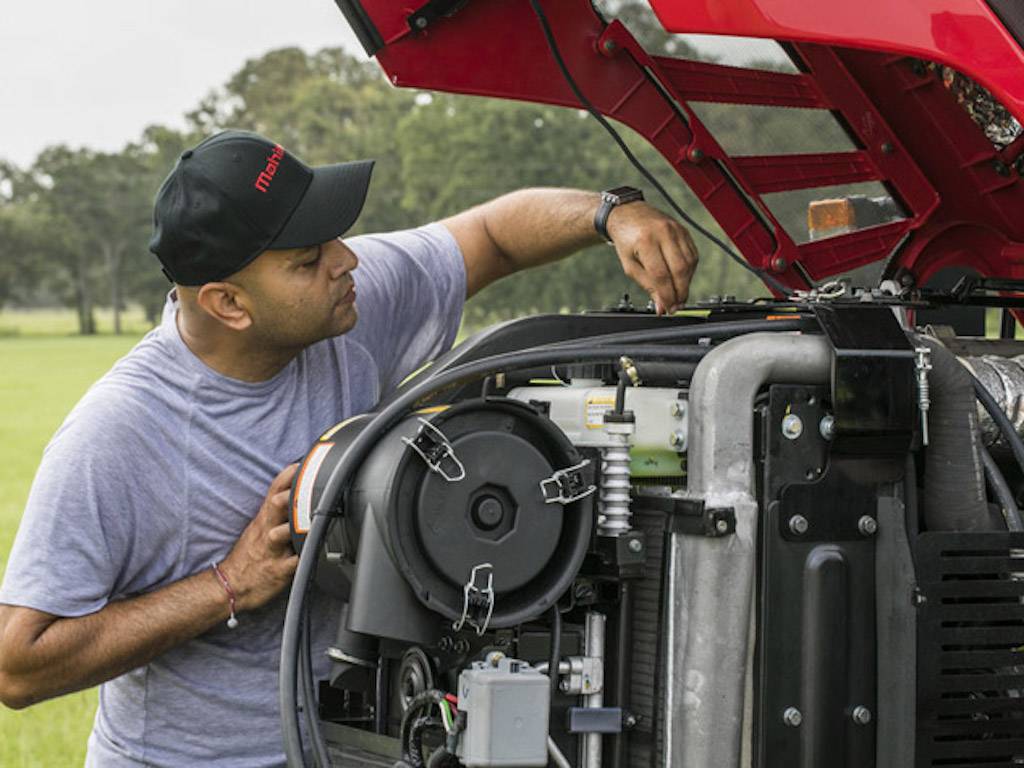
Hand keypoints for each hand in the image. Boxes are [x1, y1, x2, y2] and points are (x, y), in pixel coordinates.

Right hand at [220, 464, 299, 611]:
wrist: (231, 585)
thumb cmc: (250, 553)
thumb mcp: (260, 526)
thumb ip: (277, 509)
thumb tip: (296, 490)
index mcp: (264, 518)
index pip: (275, 489)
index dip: (289, 475)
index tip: (304, 463)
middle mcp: (267, 530)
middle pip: (277, 505)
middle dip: (290, 495)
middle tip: (308, 486)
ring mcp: (272, 550)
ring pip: (282, 533)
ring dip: (296, 526)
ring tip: (312, 521)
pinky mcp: (278, 571)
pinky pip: (293, 564)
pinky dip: (304, 558)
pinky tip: (316, 553)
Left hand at [606, 202, 698, 313]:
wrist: (628, 213)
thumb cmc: (626, 239)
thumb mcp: (629, 265)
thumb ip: (647, 285)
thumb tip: (662, 305)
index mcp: (646, 241)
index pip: (661, 274)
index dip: (666, 295)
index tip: (667, 309)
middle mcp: (664, 232)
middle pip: (679, 269)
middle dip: (680, 292)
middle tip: (676, 306)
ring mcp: (676, 229)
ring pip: (690, 263)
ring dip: (686, 283)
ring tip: (679, 296)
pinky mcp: (684, 230)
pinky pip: (692, 254)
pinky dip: (690, 271)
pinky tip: (682, 280)